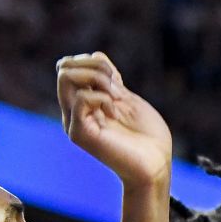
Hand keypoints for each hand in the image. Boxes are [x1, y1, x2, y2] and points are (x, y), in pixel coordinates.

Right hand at [57, 53, 171, 186]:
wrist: (157, 165)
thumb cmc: (148, 137)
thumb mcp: (128, 99)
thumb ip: (110, 81)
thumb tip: (95, 56)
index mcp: (84, 103)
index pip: (71, 65)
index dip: (94, 61)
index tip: (116, 78)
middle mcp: (74, 111)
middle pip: (64, 68)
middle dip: (94, 66)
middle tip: (116, 86)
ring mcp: (74, 122)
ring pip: (66, 76)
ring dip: (97, 78)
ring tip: (116, 97)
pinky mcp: (80, 133)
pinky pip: (81, 99)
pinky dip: (101, 97)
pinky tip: (114, 110)